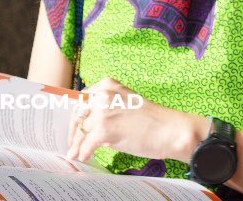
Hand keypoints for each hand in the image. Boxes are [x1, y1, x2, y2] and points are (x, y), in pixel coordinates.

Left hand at [67, 77, 198, 163]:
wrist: (170, 130)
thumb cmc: (152, 119)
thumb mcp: (125, 104)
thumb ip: (107, 109)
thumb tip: (88, 126)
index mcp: (108, 85)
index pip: (81, 99)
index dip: (76, 115)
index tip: (73, 126)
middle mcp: (103, 95)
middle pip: (78, 115)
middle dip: (73, 131)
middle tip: (71, 143)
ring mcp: (103, 111)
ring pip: (81, 131)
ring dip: (76, 144)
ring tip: (74, 153)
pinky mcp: (105, 129)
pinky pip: (86, 145)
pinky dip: (84, 153)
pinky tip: (85, 156)